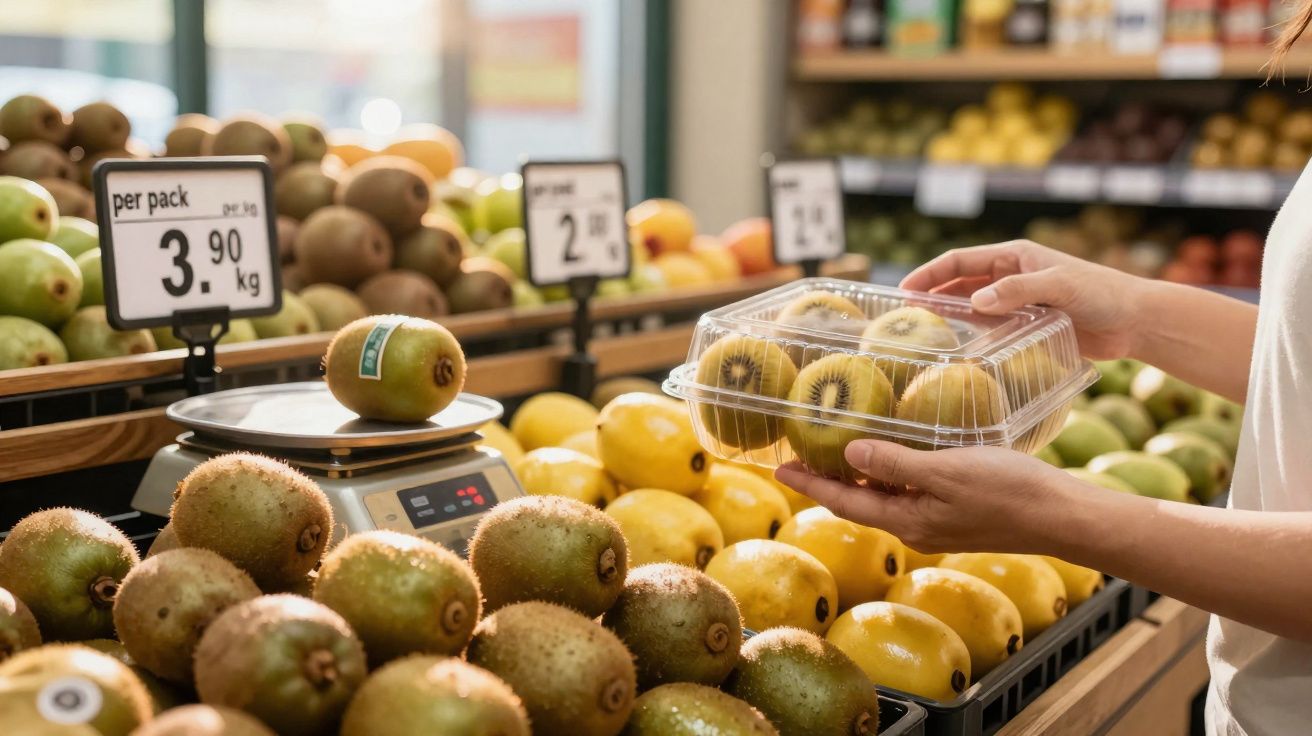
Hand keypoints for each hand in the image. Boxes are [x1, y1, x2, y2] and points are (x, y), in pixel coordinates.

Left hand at [775, 440, 1086, 553]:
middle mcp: (916, 526)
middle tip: (798, 451)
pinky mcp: (957, 511)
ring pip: (884, 495)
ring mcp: (937, 521)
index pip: (844, 501)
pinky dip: (890, 470)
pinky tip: (892, 450)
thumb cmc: (1008, 491)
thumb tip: (848, 454)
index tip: (778, 465)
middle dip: (826, 478)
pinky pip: (909, 490)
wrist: (1064, 515)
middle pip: (859, 499)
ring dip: (857, 473)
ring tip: (834, 446)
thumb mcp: (946, 471)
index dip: (809, 482)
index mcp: (907, 521)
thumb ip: (896, 463)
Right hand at [900, 240, 1151, 359]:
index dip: (929, 273)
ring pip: (971, 306)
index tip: (903, 290)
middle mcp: (1011, 277)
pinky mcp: (1026, 325)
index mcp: (1014, 257)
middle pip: (959, 283)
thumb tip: (975, 301)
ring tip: (920, 333)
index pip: (960, 260)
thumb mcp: (1060, 286)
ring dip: (947, 316)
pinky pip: (989, 327)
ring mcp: (1017, 302)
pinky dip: (970, 334)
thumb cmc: (1102, 294)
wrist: (1136, 321)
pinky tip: (956, 348)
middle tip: (901, 316)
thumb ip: (1019, 291)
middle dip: (930, 295)